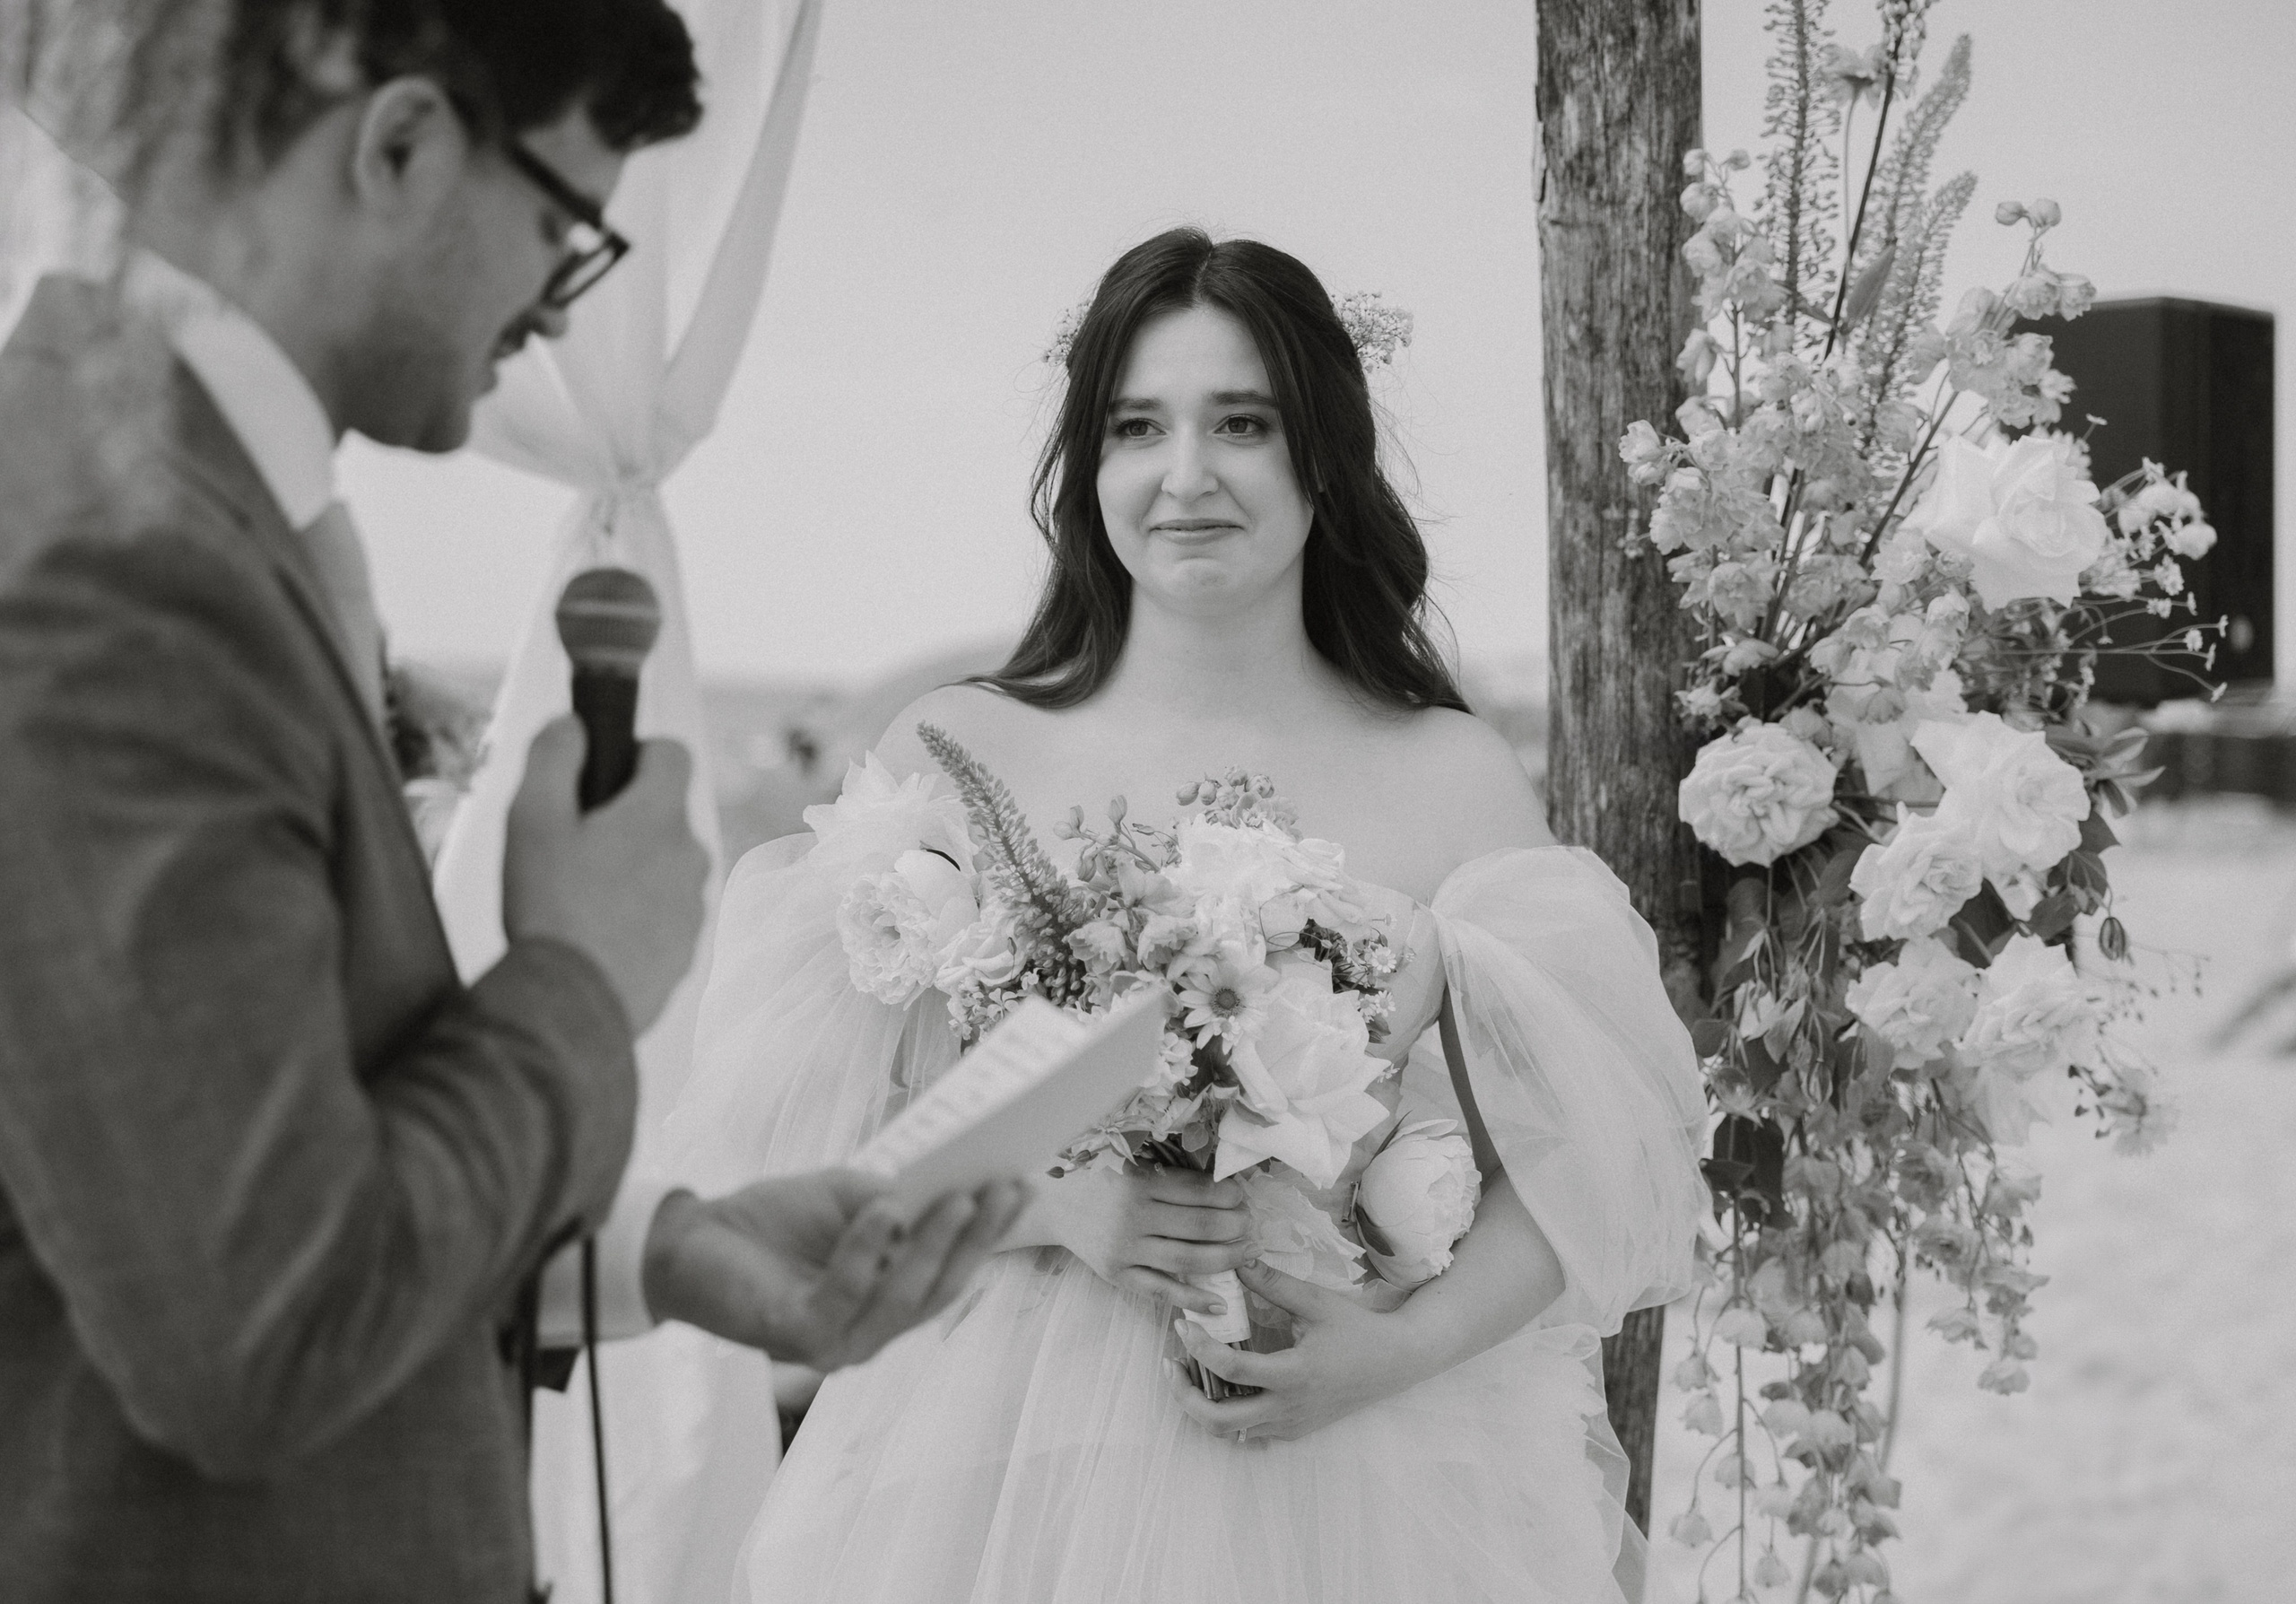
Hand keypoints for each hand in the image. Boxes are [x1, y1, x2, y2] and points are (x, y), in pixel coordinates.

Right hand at [502, 717, 709, 1033]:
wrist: (571, 1007)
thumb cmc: (550, 909)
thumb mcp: (531, 817)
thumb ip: (552, 755)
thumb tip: (572, 723)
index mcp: (661, 816)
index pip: (673, 753)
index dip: (637, 753)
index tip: (604, 774)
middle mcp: (691, 857)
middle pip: (666, 814)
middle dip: (626, 818)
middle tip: (574, 845)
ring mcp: (694, 907)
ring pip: (666, 866)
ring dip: (632, 869)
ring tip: (579, 898)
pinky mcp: (688, 950)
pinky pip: (665, 914)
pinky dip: (638, 915)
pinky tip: (595, 935)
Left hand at [641, 1170, 1032, 1369]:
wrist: (688, 1241)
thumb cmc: (771, 1222)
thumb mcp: (847, 1198)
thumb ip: (896, 1199)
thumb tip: (950, 1186)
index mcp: (887, 1301)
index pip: (952, 1272)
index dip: (992, 1235)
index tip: (1026, 1187)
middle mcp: (869, 1332)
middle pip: (939, 1291)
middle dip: (977, 1240)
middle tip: (1005, 1190)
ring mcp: (836, 1342)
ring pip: (902, 1299)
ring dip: (935, 1246)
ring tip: (960, 1197)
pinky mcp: (796, 1336)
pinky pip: (843, 1295)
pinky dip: (867, 1251)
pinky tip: (883, 1210)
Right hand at [1049, 1164, 1254, 1316]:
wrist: (1054, 1204)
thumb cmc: (1102, 1178)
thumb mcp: (1133, 1164)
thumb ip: (1172, 1175)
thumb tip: (1227, 1186)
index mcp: (1139, 1182)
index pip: (1199, 1191)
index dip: (1230, 1195)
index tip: (1242, 1197)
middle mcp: (1132, 1216)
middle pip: (1201, 1227)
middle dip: (1236, 1227)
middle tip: (1251, 1225)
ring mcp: (1124, 1249)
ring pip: (1187, 1260)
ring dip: (1226, 1259)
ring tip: (1248, 1253)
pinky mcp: (1117, 1274)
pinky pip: (1160, 1290)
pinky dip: (1192, 1299)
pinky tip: (1219, 1303)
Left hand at [1168, 1261, 1433, 1441]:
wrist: (1396, 1363)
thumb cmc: (1357, 1330)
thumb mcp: (1316, 1303)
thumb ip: (1274, 1284)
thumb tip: (1237, 1259)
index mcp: (1294, 1374)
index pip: (1231, 1369)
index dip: (1199, 1347)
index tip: (1183, 1325)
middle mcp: (1289, 1408)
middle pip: (1219, 1421)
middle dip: (1185, 1396)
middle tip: (1171, 1365)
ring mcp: (1291, 1424)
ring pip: (1231, 1432)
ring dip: (1202, 1406)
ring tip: (1190, 1374)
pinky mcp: (1295, 1430)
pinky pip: (1250, 1431)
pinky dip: (1228, 1414)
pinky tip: (1222, 1385)